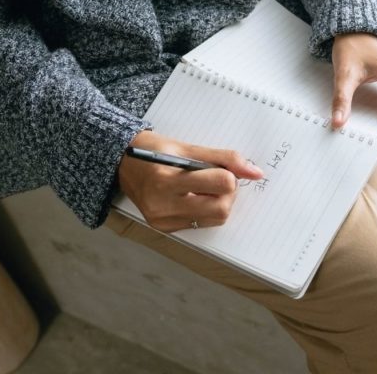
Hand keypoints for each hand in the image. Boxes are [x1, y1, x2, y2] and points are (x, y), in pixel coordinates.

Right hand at [118, 130, 263, 231]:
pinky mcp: (165, 229)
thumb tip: (256, 172)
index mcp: (166, 179)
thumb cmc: (153, 150)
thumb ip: (224, 158)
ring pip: (215, 219)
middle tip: (216, 179)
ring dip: (218, 202)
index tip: (219, 167)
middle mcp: (163, 205)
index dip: (228, 174)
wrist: (120, 164)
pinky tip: (191, 196)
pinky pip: (201, 223)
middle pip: (222, 209)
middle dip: (228, 193)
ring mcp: (163, 220)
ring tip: (203, 187)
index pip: (221, 183)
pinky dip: (204, 209)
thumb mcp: (187, 146)